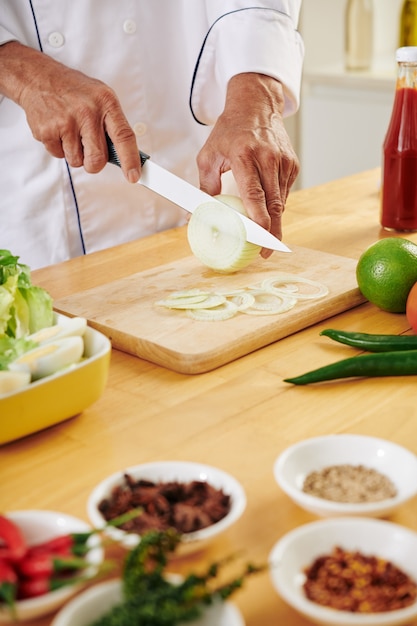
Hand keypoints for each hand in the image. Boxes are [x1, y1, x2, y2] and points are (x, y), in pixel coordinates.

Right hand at [0, 41, 139, 181]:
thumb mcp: (100, 98)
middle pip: (97, 159)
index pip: (124, 136)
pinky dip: (58, 148)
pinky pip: (58, 156)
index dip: (130, 160)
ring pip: (76, 161)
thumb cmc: (74, 91)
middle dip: (93, 163)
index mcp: (106, 102)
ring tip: (69, 131)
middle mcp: (87, 112)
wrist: (37, 78)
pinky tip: (57, 129)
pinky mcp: (47, 131)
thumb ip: (113, 125)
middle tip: (88, 149)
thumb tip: (125, 157)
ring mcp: (66, 121)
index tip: (133, 176)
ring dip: (74, 153)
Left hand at [197, 73, 298, 256]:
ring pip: (281, 202)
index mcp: (245, 155)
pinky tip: (266, 209)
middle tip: (266, 251)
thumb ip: (205, 187)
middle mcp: (268, 158)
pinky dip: (276, 205)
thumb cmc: (230, 131)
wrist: (256, 106)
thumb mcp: (208, 155)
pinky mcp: (292, 165)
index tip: (260, 239)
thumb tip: (198, 215)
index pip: (255, 194)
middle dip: (272, 232)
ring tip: (264, 236)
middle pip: (273, 204)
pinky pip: (284, 193)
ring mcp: (284, 162)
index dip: (259, 220)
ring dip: (273, 220)